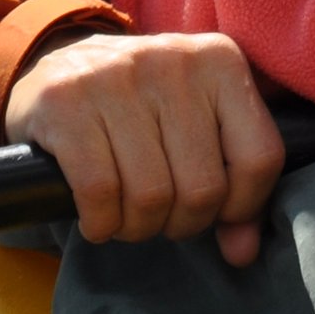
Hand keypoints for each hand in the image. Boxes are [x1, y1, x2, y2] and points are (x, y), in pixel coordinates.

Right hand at [3, 29, 285, 266]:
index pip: (260, 158)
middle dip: (180, 223)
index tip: (212, 212)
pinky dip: (101, 222)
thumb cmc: (138, 110)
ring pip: (151, 196)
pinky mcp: (66, 101)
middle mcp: (174, 61)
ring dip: (136, 227)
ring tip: (126, 216)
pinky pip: (100, 192)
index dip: (240, 206)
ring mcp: (117, 76)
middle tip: (158, 216)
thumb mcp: (194, 128)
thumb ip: (231, 187)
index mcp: (221, 62)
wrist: (54, 68)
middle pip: (202, 188)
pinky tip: (96, 217)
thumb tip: (243, 252)